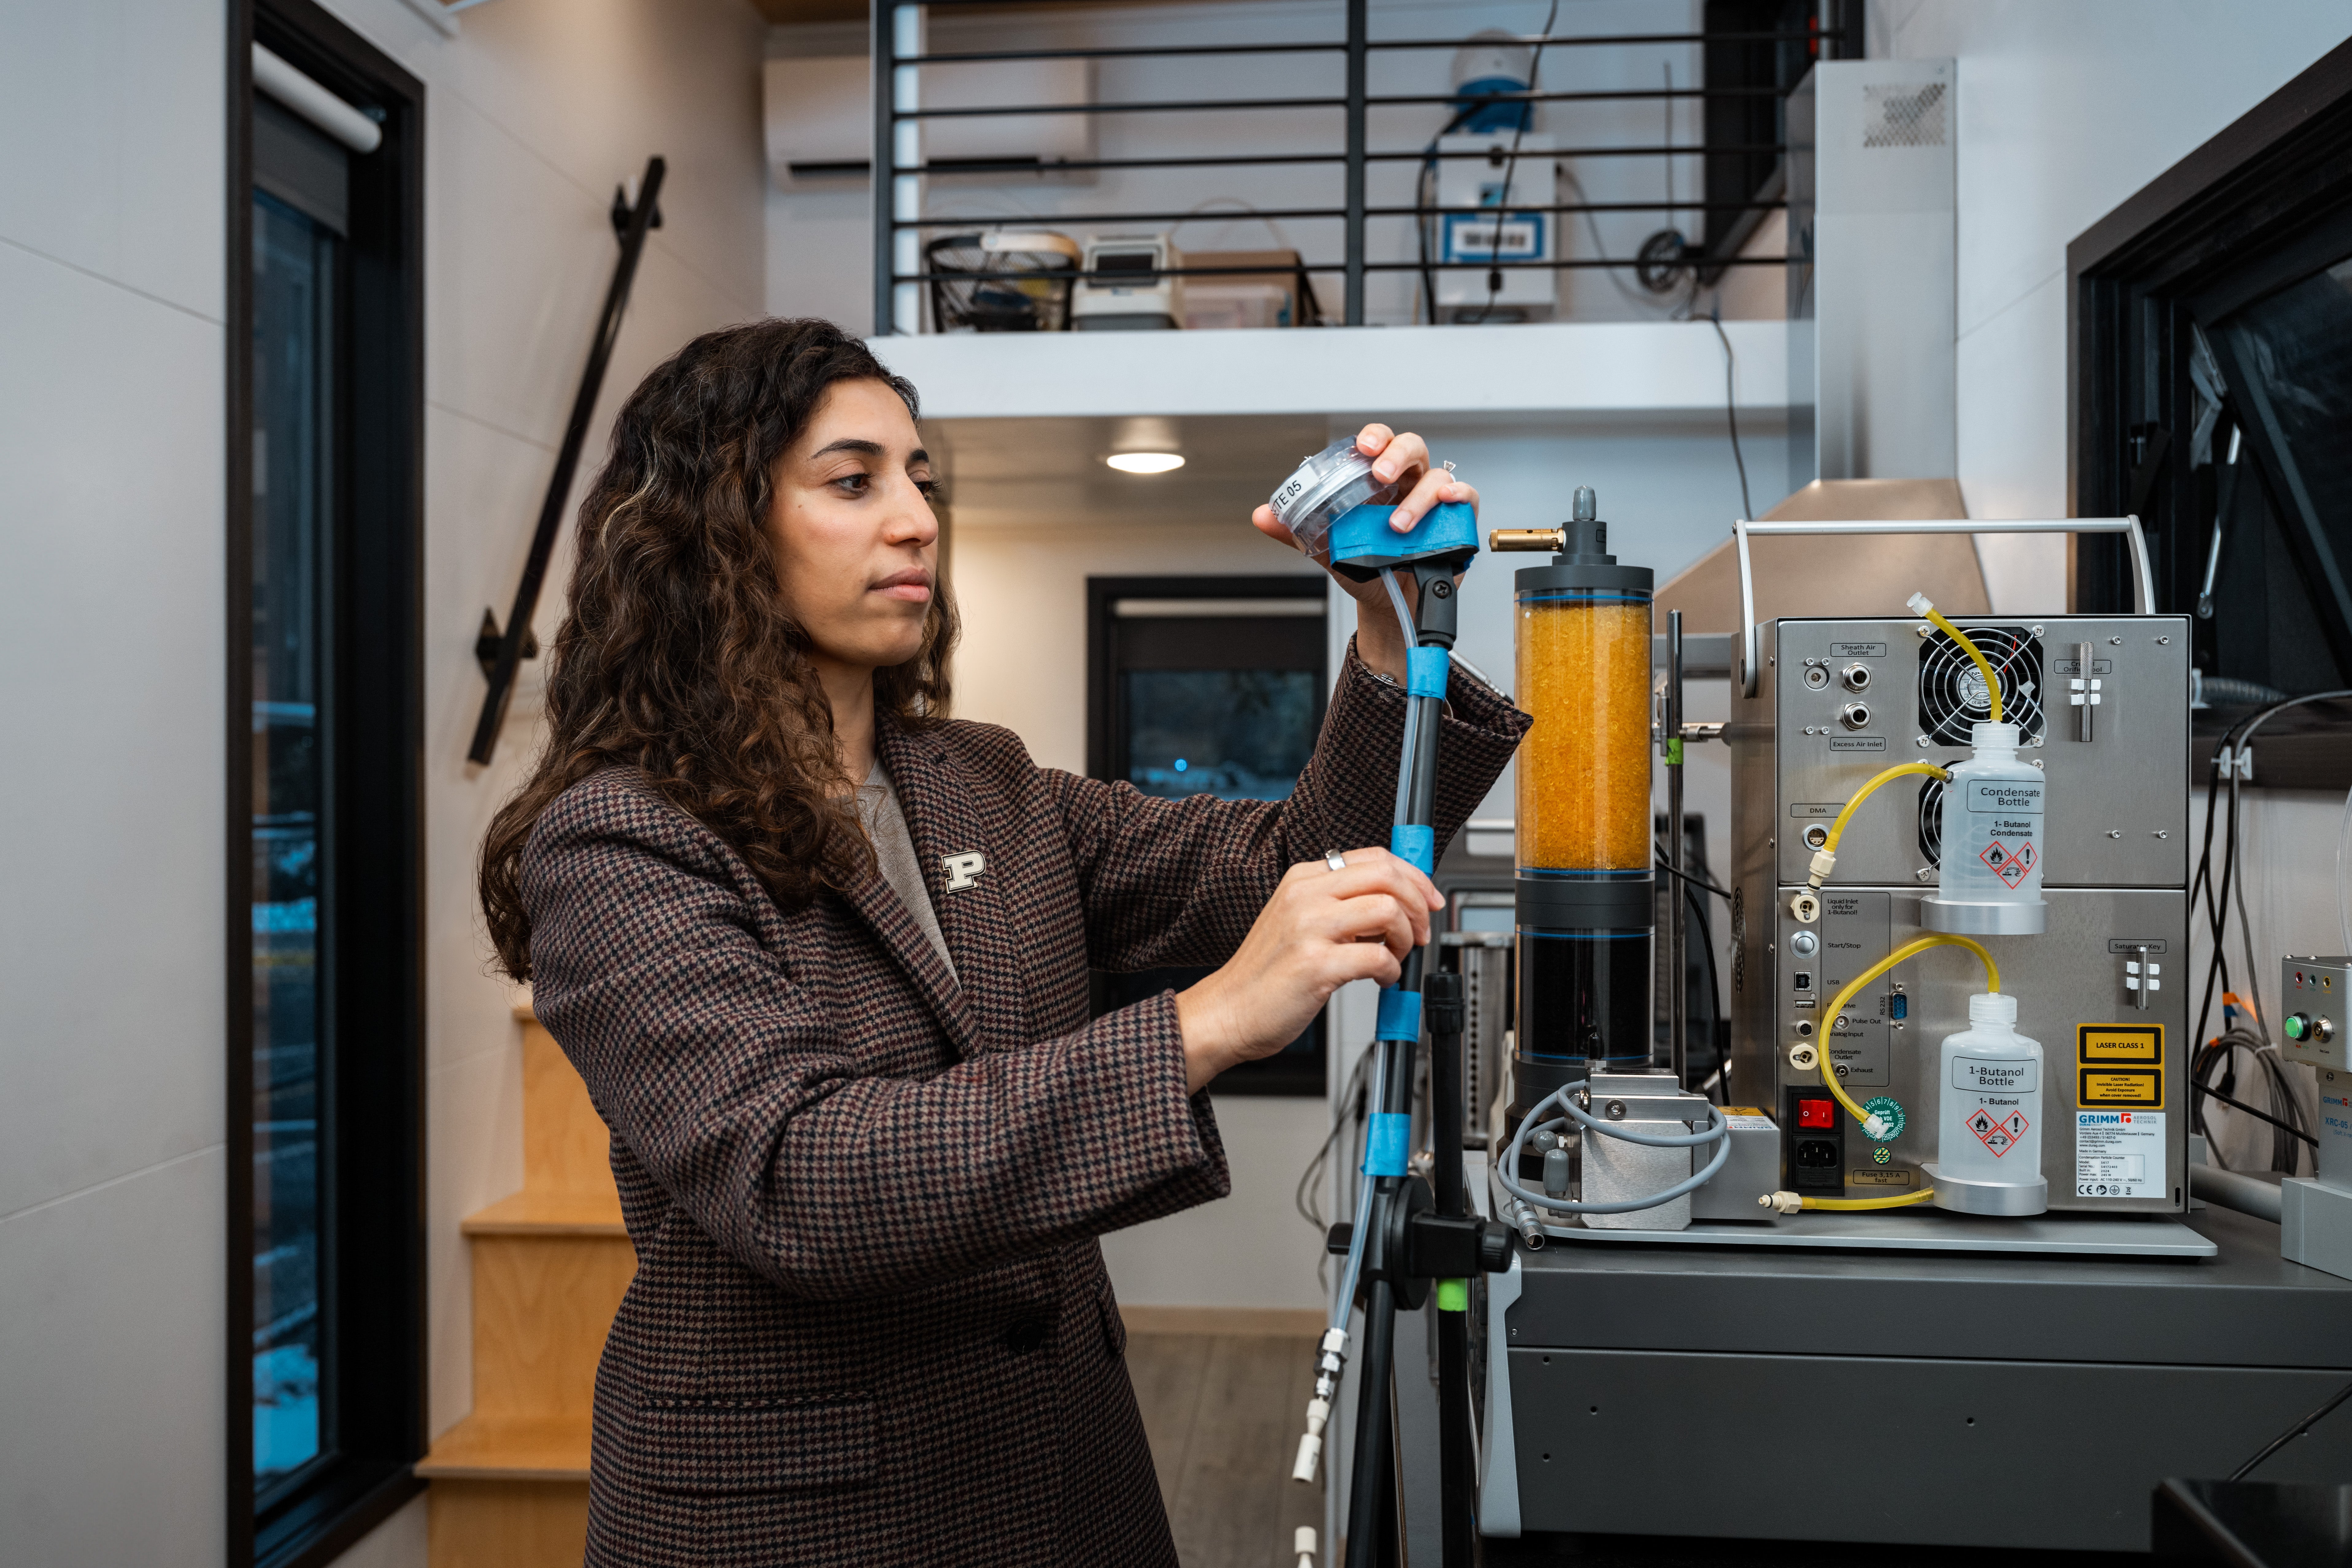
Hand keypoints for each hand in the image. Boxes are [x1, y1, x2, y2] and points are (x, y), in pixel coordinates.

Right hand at [1172, 848, 1443, 1093]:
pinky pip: (1377, 957)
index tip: (1428, 899)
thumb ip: (1337, 904)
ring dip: (1404, 938)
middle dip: (1418, 904)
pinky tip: (1379, 979)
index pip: (1374, 857)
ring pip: (1388, 910)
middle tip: (1419, 931)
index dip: (1413, 876)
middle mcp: (1305, 896)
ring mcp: (1308, 928)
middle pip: (1387, 876)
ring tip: (1393, 957)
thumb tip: (1393, 901)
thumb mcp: (1297, 921)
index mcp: (1302, 880)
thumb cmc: (1265, 973)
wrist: (1227, 1011)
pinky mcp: (1315, 965)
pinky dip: (1391, 971)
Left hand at [1249, 424, 1476, 680]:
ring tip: (1396, 526)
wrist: (1388, 606)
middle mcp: (1409, 484)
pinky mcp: (1456, 521)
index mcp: (1379, 481)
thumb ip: (1297, 530)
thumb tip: (1263, 515)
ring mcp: (1434, 502)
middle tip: (1380, 473)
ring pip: (1436, 477)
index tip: (1362, 446)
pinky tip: (1448, 503)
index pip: (1378, 445)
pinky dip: (1459, 497)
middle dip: (1396, 454)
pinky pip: (1465, 498)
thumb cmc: (1364, 568)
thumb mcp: (1328, 548)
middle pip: (1411, 448)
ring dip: (1418, 498)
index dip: (1373, 438)